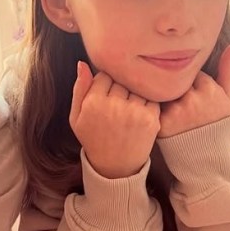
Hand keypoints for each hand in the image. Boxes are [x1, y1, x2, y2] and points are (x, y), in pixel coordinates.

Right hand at [70, 61, 160, 178]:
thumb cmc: (94, 139)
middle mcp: (114, 106)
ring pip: (138, 87)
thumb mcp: (77, 117)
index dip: (106, 84)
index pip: (105, 75)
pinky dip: (148, 103)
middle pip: (122, 80)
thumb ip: (79, 89)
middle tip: (119, 104)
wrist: (115, 167)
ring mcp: (134, 112)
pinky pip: (152, 98)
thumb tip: (82, 63)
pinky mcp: (151, 119)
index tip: (106, 95)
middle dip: (121, 89)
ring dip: (135, 95)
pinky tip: (140, 114)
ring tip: (129, 110)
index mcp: (93, 103)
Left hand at [158, 40, 229, 137]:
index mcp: (209, 90)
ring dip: (166, 99)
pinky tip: (166, 121)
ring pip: (164, 93)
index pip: (191, 73)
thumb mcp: (229, 98)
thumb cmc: (220, 125)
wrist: (210, 160)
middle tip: (183, 106)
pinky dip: (158, 112)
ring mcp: (177, 113)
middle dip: (178, 90)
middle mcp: (193, 100)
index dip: (191, 84)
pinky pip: (155, 108)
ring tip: (176, 114)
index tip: (195, 96)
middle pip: (176, 82)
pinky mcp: (163, 125)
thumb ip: (228, 68)